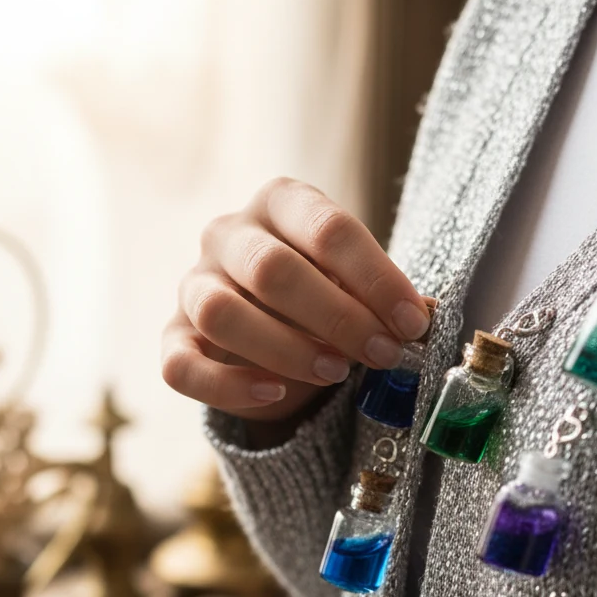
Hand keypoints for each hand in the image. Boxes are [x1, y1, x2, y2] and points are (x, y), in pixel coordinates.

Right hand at [162, 177, 433, 422]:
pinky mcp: (172, 339)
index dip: (376, 279)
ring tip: (335, 372)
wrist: (268, 329)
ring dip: (286, 349)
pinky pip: (183, 367)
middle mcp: (228, 234)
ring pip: (222, 314)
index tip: (412, 323)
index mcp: (280, 202)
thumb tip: (423, 319)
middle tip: (382, 354)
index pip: (328, 229)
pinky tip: (273, 394)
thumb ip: (385, 299)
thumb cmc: (322, 296)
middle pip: (272, 270)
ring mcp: (193, 285)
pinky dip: (229, 386)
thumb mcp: (357, 285)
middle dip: (337, 317)